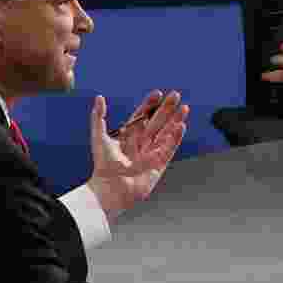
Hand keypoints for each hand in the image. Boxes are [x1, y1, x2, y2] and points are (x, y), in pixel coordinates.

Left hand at [87, 91, 187, 221]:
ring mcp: (151, 153)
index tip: (157, 93)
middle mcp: (141, 143)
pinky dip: (176, 138)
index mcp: (128, 135)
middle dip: (166, 109)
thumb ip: (99, 117)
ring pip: (166, 133)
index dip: (149, 105)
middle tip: (176, 95)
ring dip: (175, 121)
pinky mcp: (159, 165)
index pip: (141, 116)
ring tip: (184, 108)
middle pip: (157, 122)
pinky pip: (169, 148)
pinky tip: (181, 126)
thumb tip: (99, 97)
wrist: (110, 189)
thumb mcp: (99, 137)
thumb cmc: (103, 165)